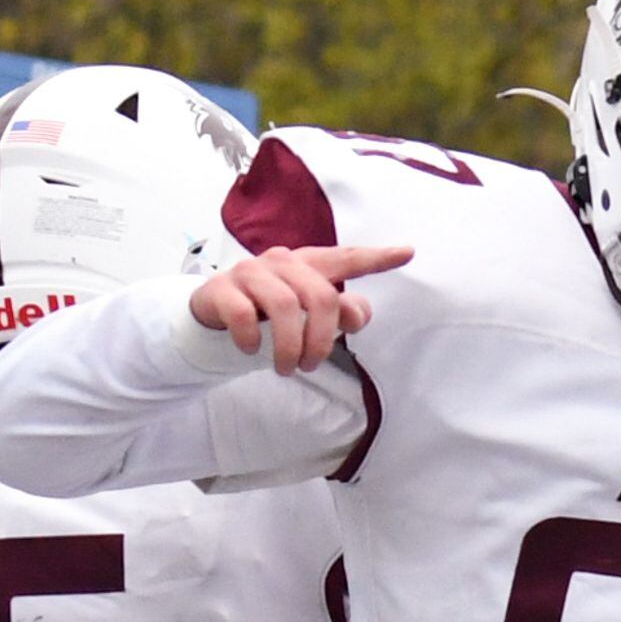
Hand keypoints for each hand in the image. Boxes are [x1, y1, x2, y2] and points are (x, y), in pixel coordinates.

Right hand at [191, 243, 410, 374]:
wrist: (212, 313)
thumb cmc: (268, 312)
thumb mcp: (304, 314)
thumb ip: (336, 312)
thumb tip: (359, 316)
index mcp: (307, 265)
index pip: (346, 258)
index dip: (376, 258)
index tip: (408, 252)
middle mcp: (282, 261)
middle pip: (319, 295)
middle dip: (321, 338)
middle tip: (310, 365)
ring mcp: (250, 273)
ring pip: (284, 306)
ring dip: (289, 346)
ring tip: (286, 368)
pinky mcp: (222, 289)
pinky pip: (244, 314)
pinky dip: (252, 339)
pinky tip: (252, 351)